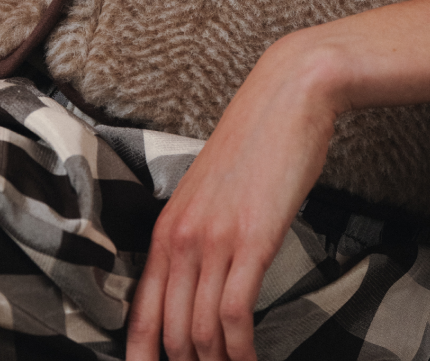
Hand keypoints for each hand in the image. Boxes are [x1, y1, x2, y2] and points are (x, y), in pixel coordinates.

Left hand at [125, 39, 340, 360]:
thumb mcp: (213, 191)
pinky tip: (252, 360)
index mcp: (167, 228)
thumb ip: (201, 233)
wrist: (289, 94)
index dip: (143, 360)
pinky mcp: (253, 238)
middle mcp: (182, 237)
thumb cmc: (258, 141)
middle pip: (169, 333)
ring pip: (201, 331)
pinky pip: (236, 314)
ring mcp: (216, 239)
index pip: (140, 317)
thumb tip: (202, 281)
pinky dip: (242, 350)